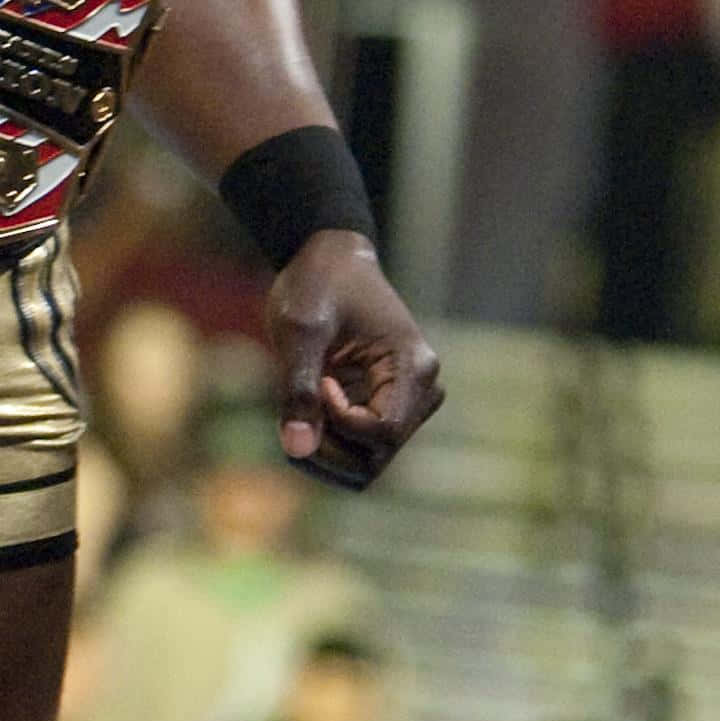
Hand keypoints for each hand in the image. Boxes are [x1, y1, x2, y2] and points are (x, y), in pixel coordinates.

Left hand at [268, 230, 442, 489]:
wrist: (329, 259)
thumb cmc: (317, 285)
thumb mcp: (300, 331)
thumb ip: (298, 389)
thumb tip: (297, 450)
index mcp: (413, 366)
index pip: (383, 432)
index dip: (340, 423)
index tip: (319, 382)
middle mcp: (421, 389)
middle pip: (379, 455)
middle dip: (330, 447)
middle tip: (297, 408)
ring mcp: (407, 401)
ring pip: (370, 461)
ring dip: (328, 451)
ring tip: (300, 409)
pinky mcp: (388, 407)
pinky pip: (361, 449)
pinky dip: (329, 442)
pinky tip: (309, 408)